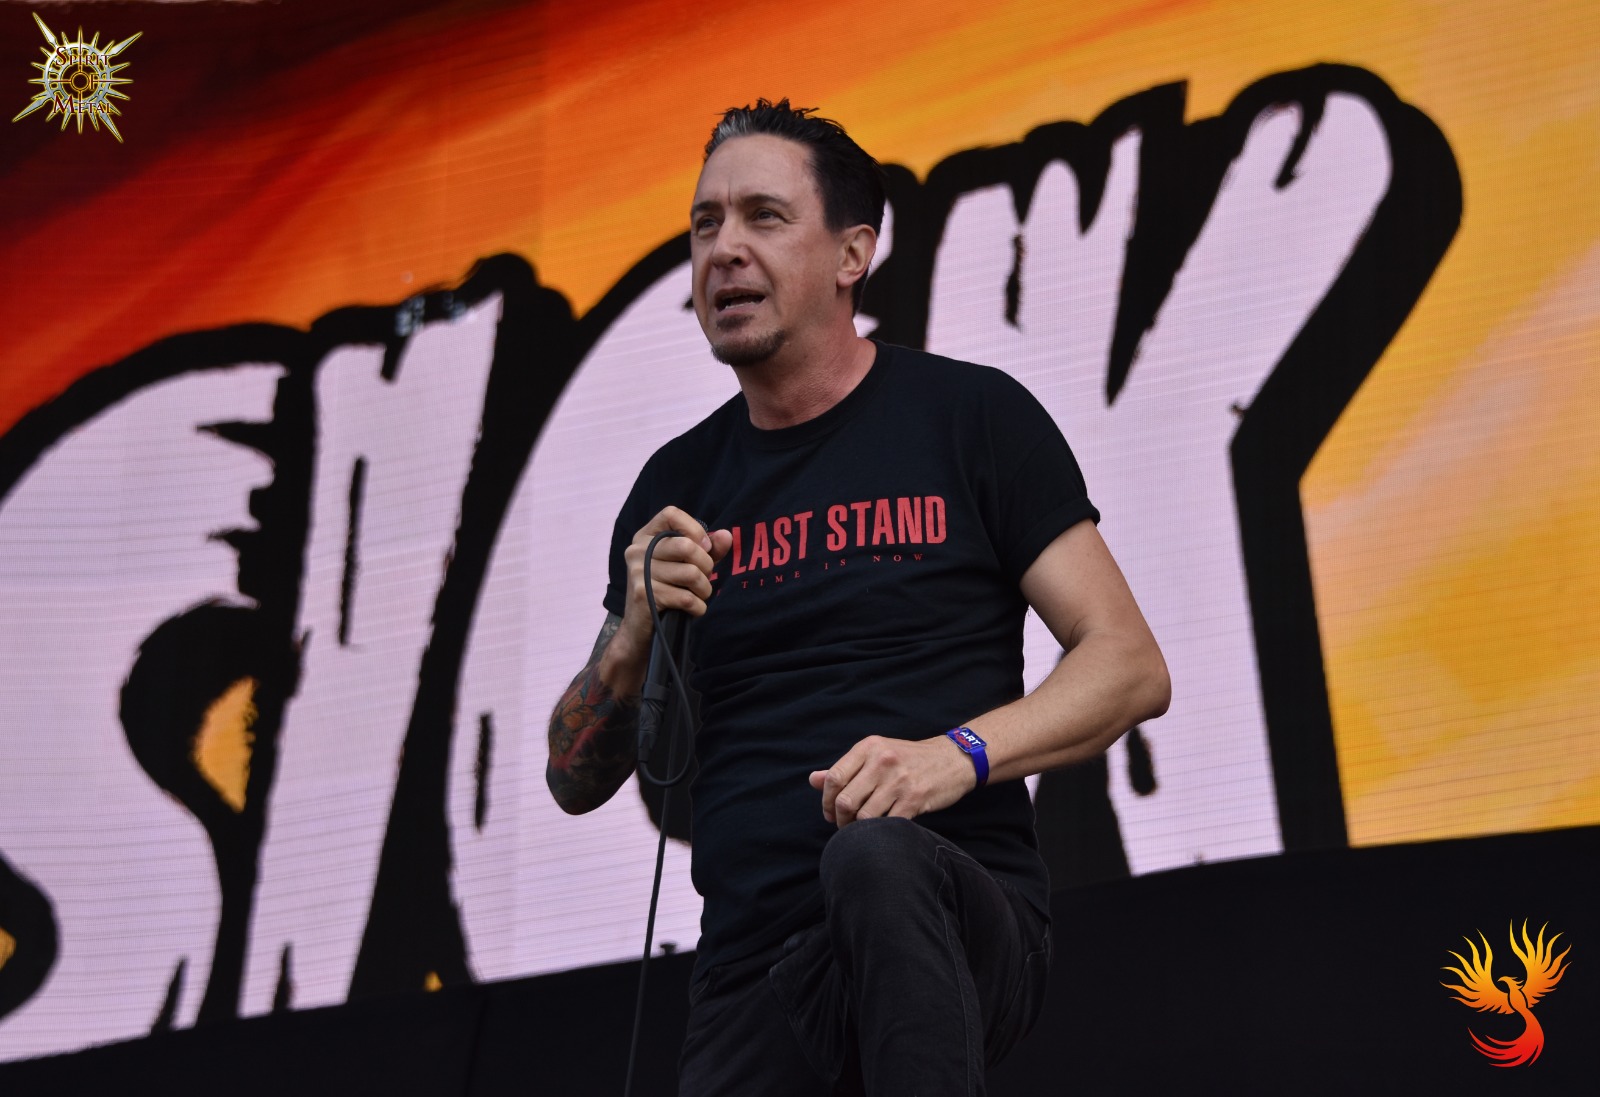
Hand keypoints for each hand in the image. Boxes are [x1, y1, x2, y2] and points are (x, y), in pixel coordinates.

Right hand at [606, 506, 731, 695]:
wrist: (639, 631)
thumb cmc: (666, 592)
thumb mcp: (687, 565)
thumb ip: (708, 549)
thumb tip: (726, 536)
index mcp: (645, 536)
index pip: (671, 514)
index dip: (694, 529)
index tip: (705, 547)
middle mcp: (637, 550)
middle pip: (686, 547)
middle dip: (706, 566)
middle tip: (704, 579)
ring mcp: (637, 572)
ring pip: (690, 574)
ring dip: (704, 590)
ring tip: (699, 596)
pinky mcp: (643, 595)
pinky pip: (686, 598)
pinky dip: (698, 607)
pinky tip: (693, 610)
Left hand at [808, 734, 977, 826]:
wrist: (954, 759)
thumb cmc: (910, 759)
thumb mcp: (877, 754)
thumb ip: (845, 768)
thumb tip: (813, 780)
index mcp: (869, 747)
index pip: (833, 777)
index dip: (825, 801)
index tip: (829, 813)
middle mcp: (882, 761)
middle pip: (845, 800)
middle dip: (840, 819)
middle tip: (845, 825)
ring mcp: (899, 780)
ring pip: (864, 816)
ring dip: (859, 829)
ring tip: (862, 829)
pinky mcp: (915, 798)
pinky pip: (888, 824)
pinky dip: (881, 831)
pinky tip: (883, 830)